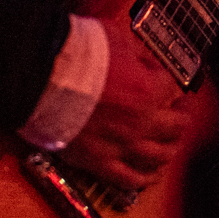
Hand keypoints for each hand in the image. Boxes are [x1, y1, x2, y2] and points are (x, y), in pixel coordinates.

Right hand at [55, 17, 190, 190]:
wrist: (37, 78)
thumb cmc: (71, 56)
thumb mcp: (113, 37)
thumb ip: (133, 53)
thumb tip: (138, 59)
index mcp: (147, 91)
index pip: (172, 88)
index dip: (169, 80)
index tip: (165, 78)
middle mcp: (140, 123)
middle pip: (175, 127)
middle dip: (181, 118)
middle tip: (180, 113)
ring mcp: (121, 146)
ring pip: (159, 157)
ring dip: (170, 149)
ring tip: (171, 144)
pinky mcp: (99, 163)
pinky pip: (130, 180)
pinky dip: (145, 178)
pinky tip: (151, 174)